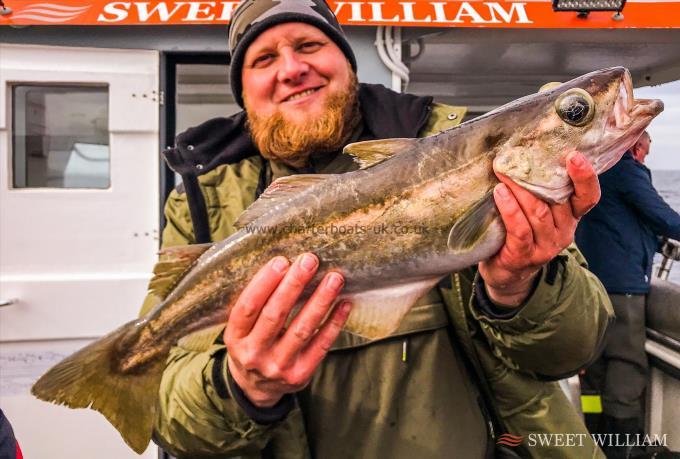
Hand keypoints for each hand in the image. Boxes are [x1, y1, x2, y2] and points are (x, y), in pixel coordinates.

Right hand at [224, 253, 351, 407]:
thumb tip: (285, 264)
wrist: (256, 388)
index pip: (248, 307)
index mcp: (235, 338)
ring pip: (302, 330)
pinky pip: (321, 345)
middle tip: (310, 261)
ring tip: (334, 278)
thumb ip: (257, 304)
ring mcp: (277, 367)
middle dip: (294, 285)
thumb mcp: (241, 329)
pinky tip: (344, 304)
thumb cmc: (252, 344)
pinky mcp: (300, 375)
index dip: (264, 283)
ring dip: (320, 301)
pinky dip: (334, 323)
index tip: (281, 261)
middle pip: (275, 315)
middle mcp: (254, 354)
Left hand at [479, 151, 599, 305]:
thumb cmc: (520, 232)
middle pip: (557, 199)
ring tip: (503, 172)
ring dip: (519, 190)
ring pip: (537, 212)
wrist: (507, 272)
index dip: (585, 177)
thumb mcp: (538, 211)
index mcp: (571, 216)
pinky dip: (510, 209)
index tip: (574, 155)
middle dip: (536, 175)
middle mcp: (564, 231)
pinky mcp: (525, 255)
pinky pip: (520, 230)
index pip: (588, 196)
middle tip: (516, 156)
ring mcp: (546, 246)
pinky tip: (500, 193)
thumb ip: (540, 189)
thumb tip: (525, 150)